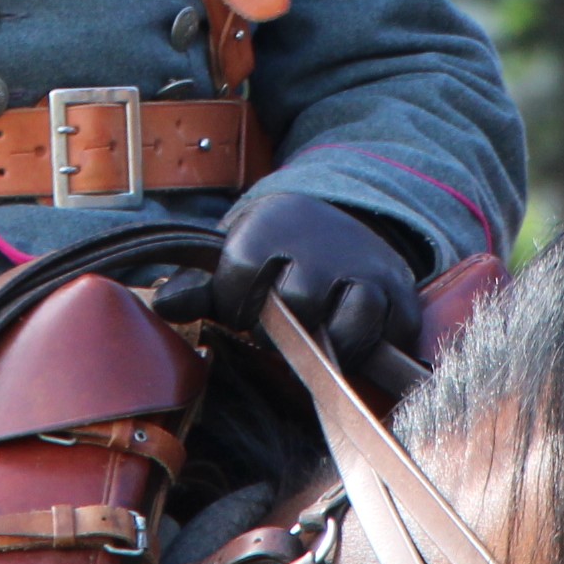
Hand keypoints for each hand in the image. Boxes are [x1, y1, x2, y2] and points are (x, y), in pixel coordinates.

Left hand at [174, 193, 423, 367]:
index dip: (235, 301)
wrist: (340, 218)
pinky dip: (375, 346)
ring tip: (316, 340)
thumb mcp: (234, 253)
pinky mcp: (400, 292)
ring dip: (330, 344)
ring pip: (351, 323)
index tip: (241, 305)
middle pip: (298, 301)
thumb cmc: (274, 248)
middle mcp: (325, 242)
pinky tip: (353, 342)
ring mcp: (368, 267)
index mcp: (274, 224)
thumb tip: (164, 305)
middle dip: (283, 325)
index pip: (241, 273)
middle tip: (281, 325)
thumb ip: (200, 284)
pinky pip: (392, 334)